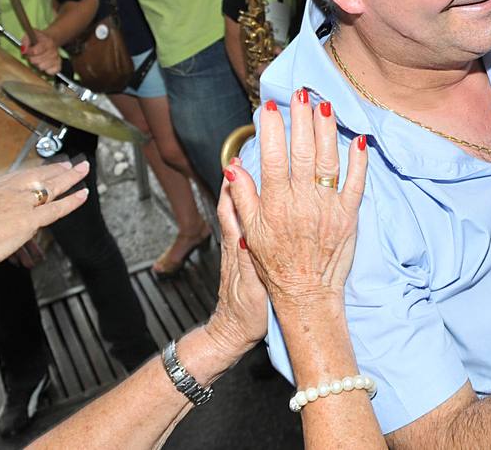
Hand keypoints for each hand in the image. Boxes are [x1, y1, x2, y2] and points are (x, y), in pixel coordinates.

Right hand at [0, 161, 91, 284]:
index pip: (17, 176)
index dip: (32, 172)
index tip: (41, 168)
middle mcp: (7, 191)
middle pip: (37, 175)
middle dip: (55, 169)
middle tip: (69, 164)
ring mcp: (20, 204)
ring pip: (52, 187)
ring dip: (70, 178)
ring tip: (82, 170)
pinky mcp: (30, 219)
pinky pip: (57, 208)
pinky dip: (72, 201)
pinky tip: (83, 195)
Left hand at [21, 30, 61, 74]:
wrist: (51, 39)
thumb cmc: (39, 39)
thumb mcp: (30, 35)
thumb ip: (25, 41)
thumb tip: (24, 50)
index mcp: (47, 42)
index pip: (35, 51)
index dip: (29, 52)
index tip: (27, 51)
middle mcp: (54, 51)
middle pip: (37, 61)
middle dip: (32, 59)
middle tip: (33, 55)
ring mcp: (57, 58)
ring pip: (42, 67)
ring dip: (37, 64)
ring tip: (38, 60)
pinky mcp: (58, 65)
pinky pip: (51, 72)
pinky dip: (46, 70)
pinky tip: (45, 65)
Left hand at [202, 175, 271, 357]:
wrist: (232, 335)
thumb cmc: (244, 315)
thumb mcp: (252, 290)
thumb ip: (249, 262)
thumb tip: (247, 235)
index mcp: (238, 249)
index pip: (231, 209)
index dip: (234, 185)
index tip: (237, 162)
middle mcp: (236, 244)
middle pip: (233, 204)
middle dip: (237, 179)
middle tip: (244, 154)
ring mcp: (239, 249)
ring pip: (240, 212)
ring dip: (243, 190)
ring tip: (250, 168)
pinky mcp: (244, 257)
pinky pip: (245, 224)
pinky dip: (249, 207)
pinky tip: (259, 200)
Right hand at [225, 88, 366, 311]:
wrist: (306, 297)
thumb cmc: (274, 266)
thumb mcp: (249, 234)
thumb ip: (242, 199)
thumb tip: (234, 166)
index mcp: (275, 205)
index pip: (272, 158)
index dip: (271, 130)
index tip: (270, 107)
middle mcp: (302, 203)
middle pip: (302, 152)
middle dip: (301, 119)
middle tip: (301, 93)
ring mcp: (328, 209)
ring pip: (328, 161)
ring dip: (327, 130)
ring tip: (324, 105)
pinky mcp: (349, 217)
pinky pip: (355, 183)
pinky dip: (358, 161)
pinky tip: (358, 139)